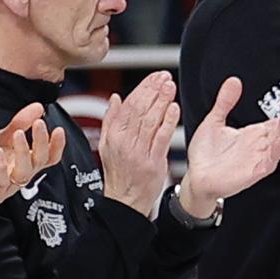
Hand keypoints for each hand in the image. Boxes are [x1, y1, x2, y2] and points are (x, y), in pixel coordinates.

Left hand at [0, 102, 67, 227]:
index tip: (58, 129)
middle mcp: (20, 174)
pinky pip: (0, 182)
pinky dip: (1, 167)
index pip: (49, 156)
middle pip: (40, 161)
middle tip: (39, 123)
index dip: (57, 145)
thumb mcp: (1, 139)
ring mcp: (8, 185)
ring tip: (19, 133)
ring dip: (23, 152)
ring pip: (24, 172)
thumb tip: (38, 107)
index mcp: (25, 162)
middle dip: (41, 142)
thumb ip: (20, 124)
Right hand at [93, 69, 182, 207]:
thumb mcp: (106, 145)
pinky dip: (168, 122)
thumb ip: (111, 120)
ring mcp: (139, 152)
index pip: (128, 105)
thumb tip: (115, 98)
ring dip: (161, 101)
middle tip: (164, 77)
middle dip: (153, 90)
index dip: (142, 88)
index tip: (154, 78)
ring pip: (151, 121)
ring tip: (170, 87)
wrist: (126, 201)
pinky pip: (161, 139)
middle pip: (140, 110)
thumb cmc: (119, 173)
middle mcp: (125, 142)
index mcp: (113, 136)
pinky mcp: (153, 162)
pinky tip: (174, 109)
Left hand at [174, 74, 279, 216]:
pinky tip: (276, 144)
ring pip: (279, 147)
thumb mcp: (214, 121)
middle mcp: (260, 147)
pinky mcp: (252, 174)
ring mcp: (258, 161)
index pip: (277, 120)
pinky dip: (273, 154)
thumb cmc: (206, 154)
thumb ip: (225, 102)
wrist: (195, 178)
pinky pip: (268, 164)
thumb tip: (234, 80)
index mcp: (255, 135)